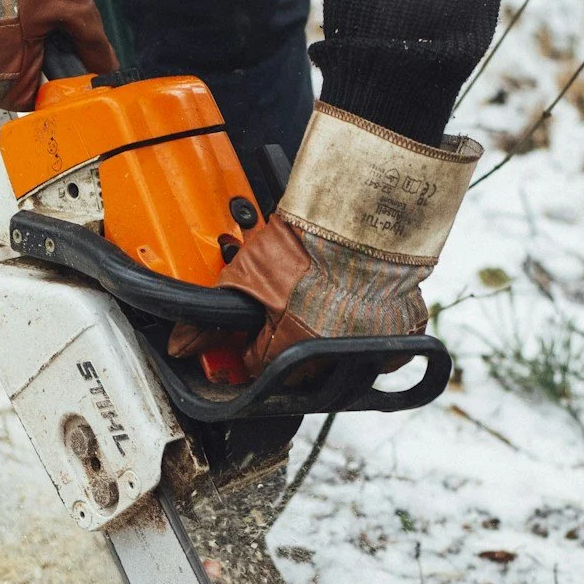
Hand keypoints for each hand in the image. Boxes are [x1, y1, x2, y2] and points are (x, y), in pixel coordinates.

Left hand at [169, 104, 480, 375]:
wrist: (364, 214)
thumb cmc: (308, 241)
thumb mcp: (247, 274)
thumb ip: (212, 318)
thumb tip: (181, 346)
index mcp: (291, 350)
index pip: (259, 367)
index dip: (252, 343)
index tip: (257, 326)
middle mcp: (332, 358)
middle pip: (299, 370)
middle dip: (289, 342)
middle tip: (292, 303)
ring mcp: (371, 348)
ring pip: (340, 362)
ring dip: (328, 339)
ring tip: (324, 300)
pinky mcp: (403, 332)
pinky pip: (383, 349)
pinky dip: (371, 334)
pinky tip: (358, 307)